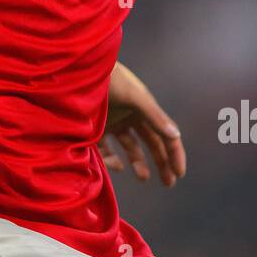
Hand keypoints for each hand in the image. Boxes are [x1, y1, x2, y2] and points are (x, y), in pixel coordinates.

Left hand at [99, 61, 185, 187]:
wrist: (77, 72)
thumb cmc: (109, 79)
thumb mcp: (133, 96)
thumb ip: (154, 115)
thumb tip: (176, 135)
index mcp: (144, 108)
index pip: (165, 134)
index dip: (174, 154)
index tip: (179, 174)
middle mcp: (131, 116)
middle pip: (151, 143)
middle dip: (161, 162)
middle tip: (168, 183)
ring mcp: (113, 123)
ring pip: (131, 148)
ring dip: (138, 163)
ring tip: (143, 177)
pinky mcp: (95, 128)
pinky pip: (106, 149)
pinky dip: (112, 160)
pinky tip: (117, 166)